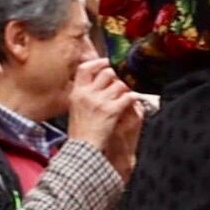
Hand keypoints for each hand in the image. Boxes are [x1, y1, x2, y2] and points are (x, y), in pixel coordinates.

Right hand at [73, 59, 148, 176]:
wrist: (83, 148)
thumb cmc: (81, 130)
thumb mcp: (76, 108)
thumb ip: (84, 93)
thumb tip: (95, 80)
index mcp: (76, 93)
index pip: (85, 69)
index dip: (98, 63)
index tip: (107, 62)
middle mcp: (87, 94)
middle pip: (107, 73)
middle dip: (117, 77)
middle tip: (120, 84)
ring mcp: (99, 101)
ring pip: (120, 84)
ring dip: (126, 89)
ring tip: (126, 96)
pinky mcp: (111, 110)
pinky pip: (128, 96)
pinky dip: (133, 98)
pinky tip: (134, 101)